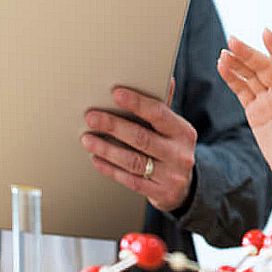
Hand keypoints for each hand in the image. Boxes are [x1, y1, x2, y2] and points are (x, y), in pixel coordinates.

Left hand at [81, 83, 197, 212]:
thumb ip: (163, 107)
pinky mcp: (160, 193)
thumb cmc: (171, 149)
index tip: (116, 93)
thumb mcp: (173, 129)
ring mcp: (171, 176)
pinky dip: (110, 169)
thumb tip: (165, 78)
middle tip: (91, 117)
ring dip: (106, 149)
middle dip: (114, 126)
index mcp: (183, 132)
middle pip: (142, 138)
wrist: (184, 186)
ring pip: (133, 161)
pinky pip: (130, 180)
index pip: (159, 114)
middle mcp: (179, 154)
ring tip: (87, 139)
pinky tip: (97, 159)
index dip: (137, 103)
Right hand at [217, 29, 271, 201]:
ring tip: (224, 53)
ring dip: (237, 63)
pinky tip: (222, 66)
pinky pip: (242, 90)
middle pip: (264, 67)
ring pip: (250, 76)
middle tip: (232, 41)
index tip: (266, 33)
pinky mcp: (255, 110)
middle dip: (248, 54)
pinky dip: (232, 78)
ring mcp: (268, 100)